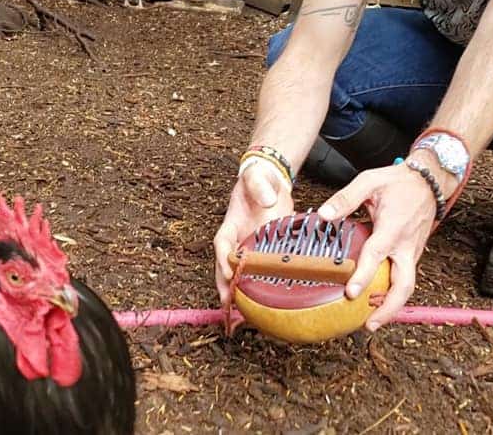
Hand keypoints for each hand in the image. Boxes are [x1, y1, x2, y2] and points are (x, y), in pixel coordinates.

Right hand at [213, 160, 293, 306]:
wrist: (270, 183)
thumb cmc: (260, 179)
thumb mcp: (257, 177)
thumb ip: (259, 185)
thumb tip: (269, 202)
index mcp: (231, 223)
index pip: (222, 241)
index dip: (223, 257)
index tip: (229, 271)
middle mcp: (236, 239)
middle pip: (223, 265)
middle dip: (224, 285)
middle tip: (227, 304)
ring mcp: (247, 247)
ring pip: (236, 274)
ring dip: (235, 293)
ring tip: (237, 315)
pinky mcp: (261, 253)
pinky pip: (254, 274)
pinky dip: (252, 291)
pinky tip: (255, 308)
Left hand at [317, 156, 456, 330]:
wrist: (429, 182)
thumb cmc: (398, 183)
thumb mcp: (369, 181)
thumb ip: (345, 198)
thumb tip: (324, 215)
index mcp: (393, 228)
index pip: (377, 255)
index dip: (364, 275)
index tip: (351, 292)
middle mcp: (405, 245)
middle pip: (404, 285)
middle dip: (388, 309)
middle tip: (369, 325)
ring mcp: (411, 252)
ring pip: (406, 286)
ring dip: (391, 307)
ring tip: (371, 322)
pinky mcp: (412, 255)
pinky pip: (404, 279)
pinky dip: (393, 294)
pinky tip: (376, 302)